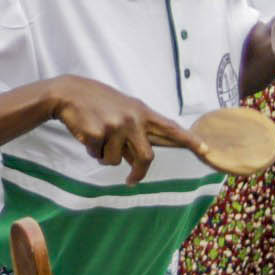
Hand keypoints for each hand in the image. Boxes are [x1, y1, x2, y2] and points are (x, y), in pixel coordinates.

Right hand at [49, 76, 194, 182]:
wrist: (68, 94)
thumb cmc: (97, 103)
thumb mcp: (123, 109)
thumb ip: (137, 130)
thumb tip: (141, 159)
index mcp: (142, 112)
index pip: (171, 128)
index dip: (189, 140)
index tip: (206, 150)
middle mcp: (133, 119)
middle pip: (146, 157)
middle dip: (138, 172)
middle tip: (131, 180)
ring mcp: (115, 126)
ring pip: (115, 160)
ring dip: (105, 155)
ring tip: (97, 136)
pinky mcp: (97, 133)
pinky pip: (98, 156)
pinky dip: (91, 151)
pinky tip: (86, 134)